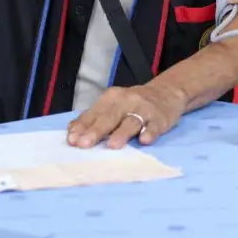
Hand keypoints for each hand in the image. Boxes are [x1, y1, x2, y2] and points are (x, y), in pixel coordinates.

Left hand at [66, 83, 187, 148]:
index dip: (82, 126)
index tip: (72, 140)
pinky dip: (150, 132)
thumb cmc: (133, 104)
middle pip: (110, 116)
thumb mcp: (113, 105)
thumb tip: (71, 133)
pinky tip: (145, 140)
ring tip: (112, 146)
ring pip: (132, 121)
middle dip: (97, 130)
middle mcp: (127, 101)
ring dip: (122, 133)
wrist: (167, 92)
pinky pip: (155, 126)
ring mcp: (144, 109)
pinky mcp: (161, 118)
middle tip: (84, 144)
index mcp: (111, 98)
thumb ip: (94, 117)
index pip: (94, 113)